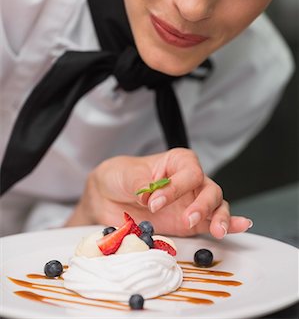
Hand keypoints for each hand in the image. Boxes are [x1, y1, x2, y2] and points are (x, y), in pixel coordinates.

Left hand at [65, 148, 251, 237]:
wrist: (107, 197)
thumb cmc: (119, 176)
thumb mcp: (126, 174)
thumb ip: (141, 183)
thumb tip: (151, 198)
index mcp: (177, 162)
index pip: (189, 172)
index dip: (176, 187)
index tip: (154, 201)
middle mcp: (189, 182)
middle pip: (209, 189)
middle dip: (202, 205)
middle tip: (186, 219)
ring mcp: (191, 203)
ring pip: (217, 206)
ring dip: (220, 217)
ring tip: (217, 230)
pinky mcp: (189, 223)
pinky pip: (212, 223)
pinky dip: (229, 225)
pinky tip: (241, 226)